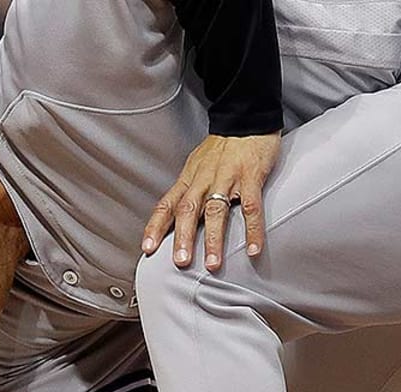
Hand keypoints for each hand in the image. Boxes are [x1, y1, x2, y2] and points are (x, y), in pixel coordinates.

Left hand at [142, 132, 281, 271]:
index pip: (167, 204)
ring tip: (213, 264)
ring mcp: (227, 178)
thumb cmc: (223, 147)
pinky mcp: (250, 177)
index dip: (155, 226)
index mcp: (189, 179)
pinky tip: (252, 249)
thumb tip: (177, 221)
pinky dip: (252, 230)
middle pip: (187, 210)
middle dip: (182, 238)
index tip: (147, 248)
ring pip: (216, 211)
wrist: (247, 118)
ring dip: (213, 239)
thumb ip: (189, 193)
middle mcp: (204, 180)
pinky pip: (250, 207)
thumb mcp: (198, 167)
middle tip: (181, 263)